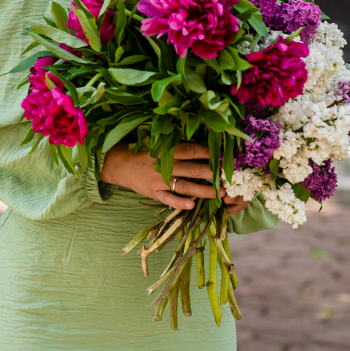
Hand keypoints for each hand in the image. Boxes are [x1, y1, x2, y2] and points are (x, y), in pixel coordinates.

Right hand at [99, 142, 247, 213]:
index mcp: (167, 150)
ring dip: (203, 190)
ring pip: (185, 186)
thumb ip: (179, 147)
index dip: (209, 153)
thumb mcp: (160, 145)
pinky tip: (191, 205)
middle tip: (229, 177)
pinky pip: (168, 199)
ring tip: (219, 193)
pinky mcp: (154, 193)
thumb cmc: (145, 153)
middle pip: (192, 168)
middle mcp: (164, 165)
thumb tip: (205, 148)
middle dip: (212, 173)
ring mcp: (159, 180)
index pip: (192, 150)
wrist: (121, 165)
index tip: (224, 156)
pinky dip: (179, 202)